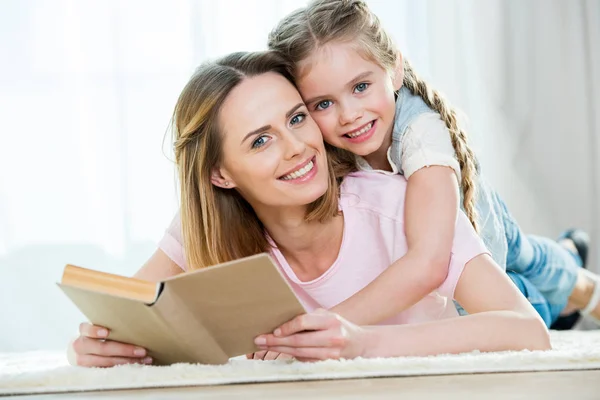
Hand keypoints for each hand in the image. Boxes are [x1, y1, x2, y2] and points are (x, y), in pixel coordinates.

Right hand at [69, 322, 152, 366]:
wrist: (85, 350)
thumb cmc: (101, 334)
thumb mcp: (102, 326)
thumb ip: (112, 323)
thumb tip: (137, 317)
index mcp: (84, 331)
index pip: (86, 329)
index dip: (95, 331)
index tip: (106, 332)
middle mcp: (80, 346)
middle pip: (102, 348)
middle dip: (123, 350)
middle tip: (142, 350)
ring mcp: (82, 360)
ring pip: (106, 362)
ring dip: (127, 361)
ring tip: (144, 359)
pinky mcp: (89, 371)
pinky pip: (107, 371)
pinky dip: (124, 368)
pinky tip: (137, 365)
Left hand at [253, 309, 367, 360]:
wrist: (359, 344)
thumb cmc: (338, 326)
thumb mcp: (327, 316)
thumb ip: (309, 318)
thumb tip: (283, 322)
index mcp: (331, 321)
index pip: (304, 322)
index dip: (287, 327)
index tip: (274, 331)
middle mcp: (332, 338)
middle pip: (298, 341)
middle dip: (276, 341)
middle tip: (260, 339)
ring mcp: (330, 353)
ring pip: (299, 353)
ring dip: (280, 350)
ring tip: (265, 345)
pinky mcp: (327, 363)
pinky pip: (304, 360)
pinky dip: (291, 355)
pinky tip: (280, 351)